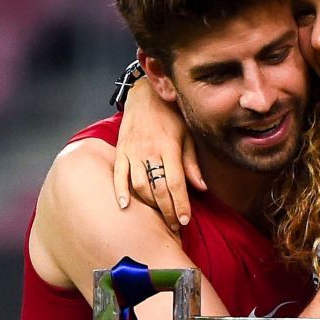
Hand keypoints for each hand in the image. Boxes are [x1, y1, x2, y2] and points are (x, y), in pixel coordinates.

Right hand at [113, 80, 204, 226]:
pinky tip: (125, 206)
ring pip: (139, 185)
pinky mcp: (120, 150)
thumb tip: (201, 188)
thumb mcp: (188, 134)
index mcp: (169, 147)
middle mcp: (149, 150)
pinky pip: (118, 174)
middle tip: (174, 226)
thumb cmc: (171, 114)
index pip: (176, 182)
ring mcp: (132, 151)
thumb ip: (192, 162)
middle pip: (158, 188)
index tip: (185, 220)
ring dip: (149, 205)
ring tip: (158, 218)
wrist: (146, 93)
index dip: (180, 204)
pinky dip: (120, 191)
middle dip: (167, 211)